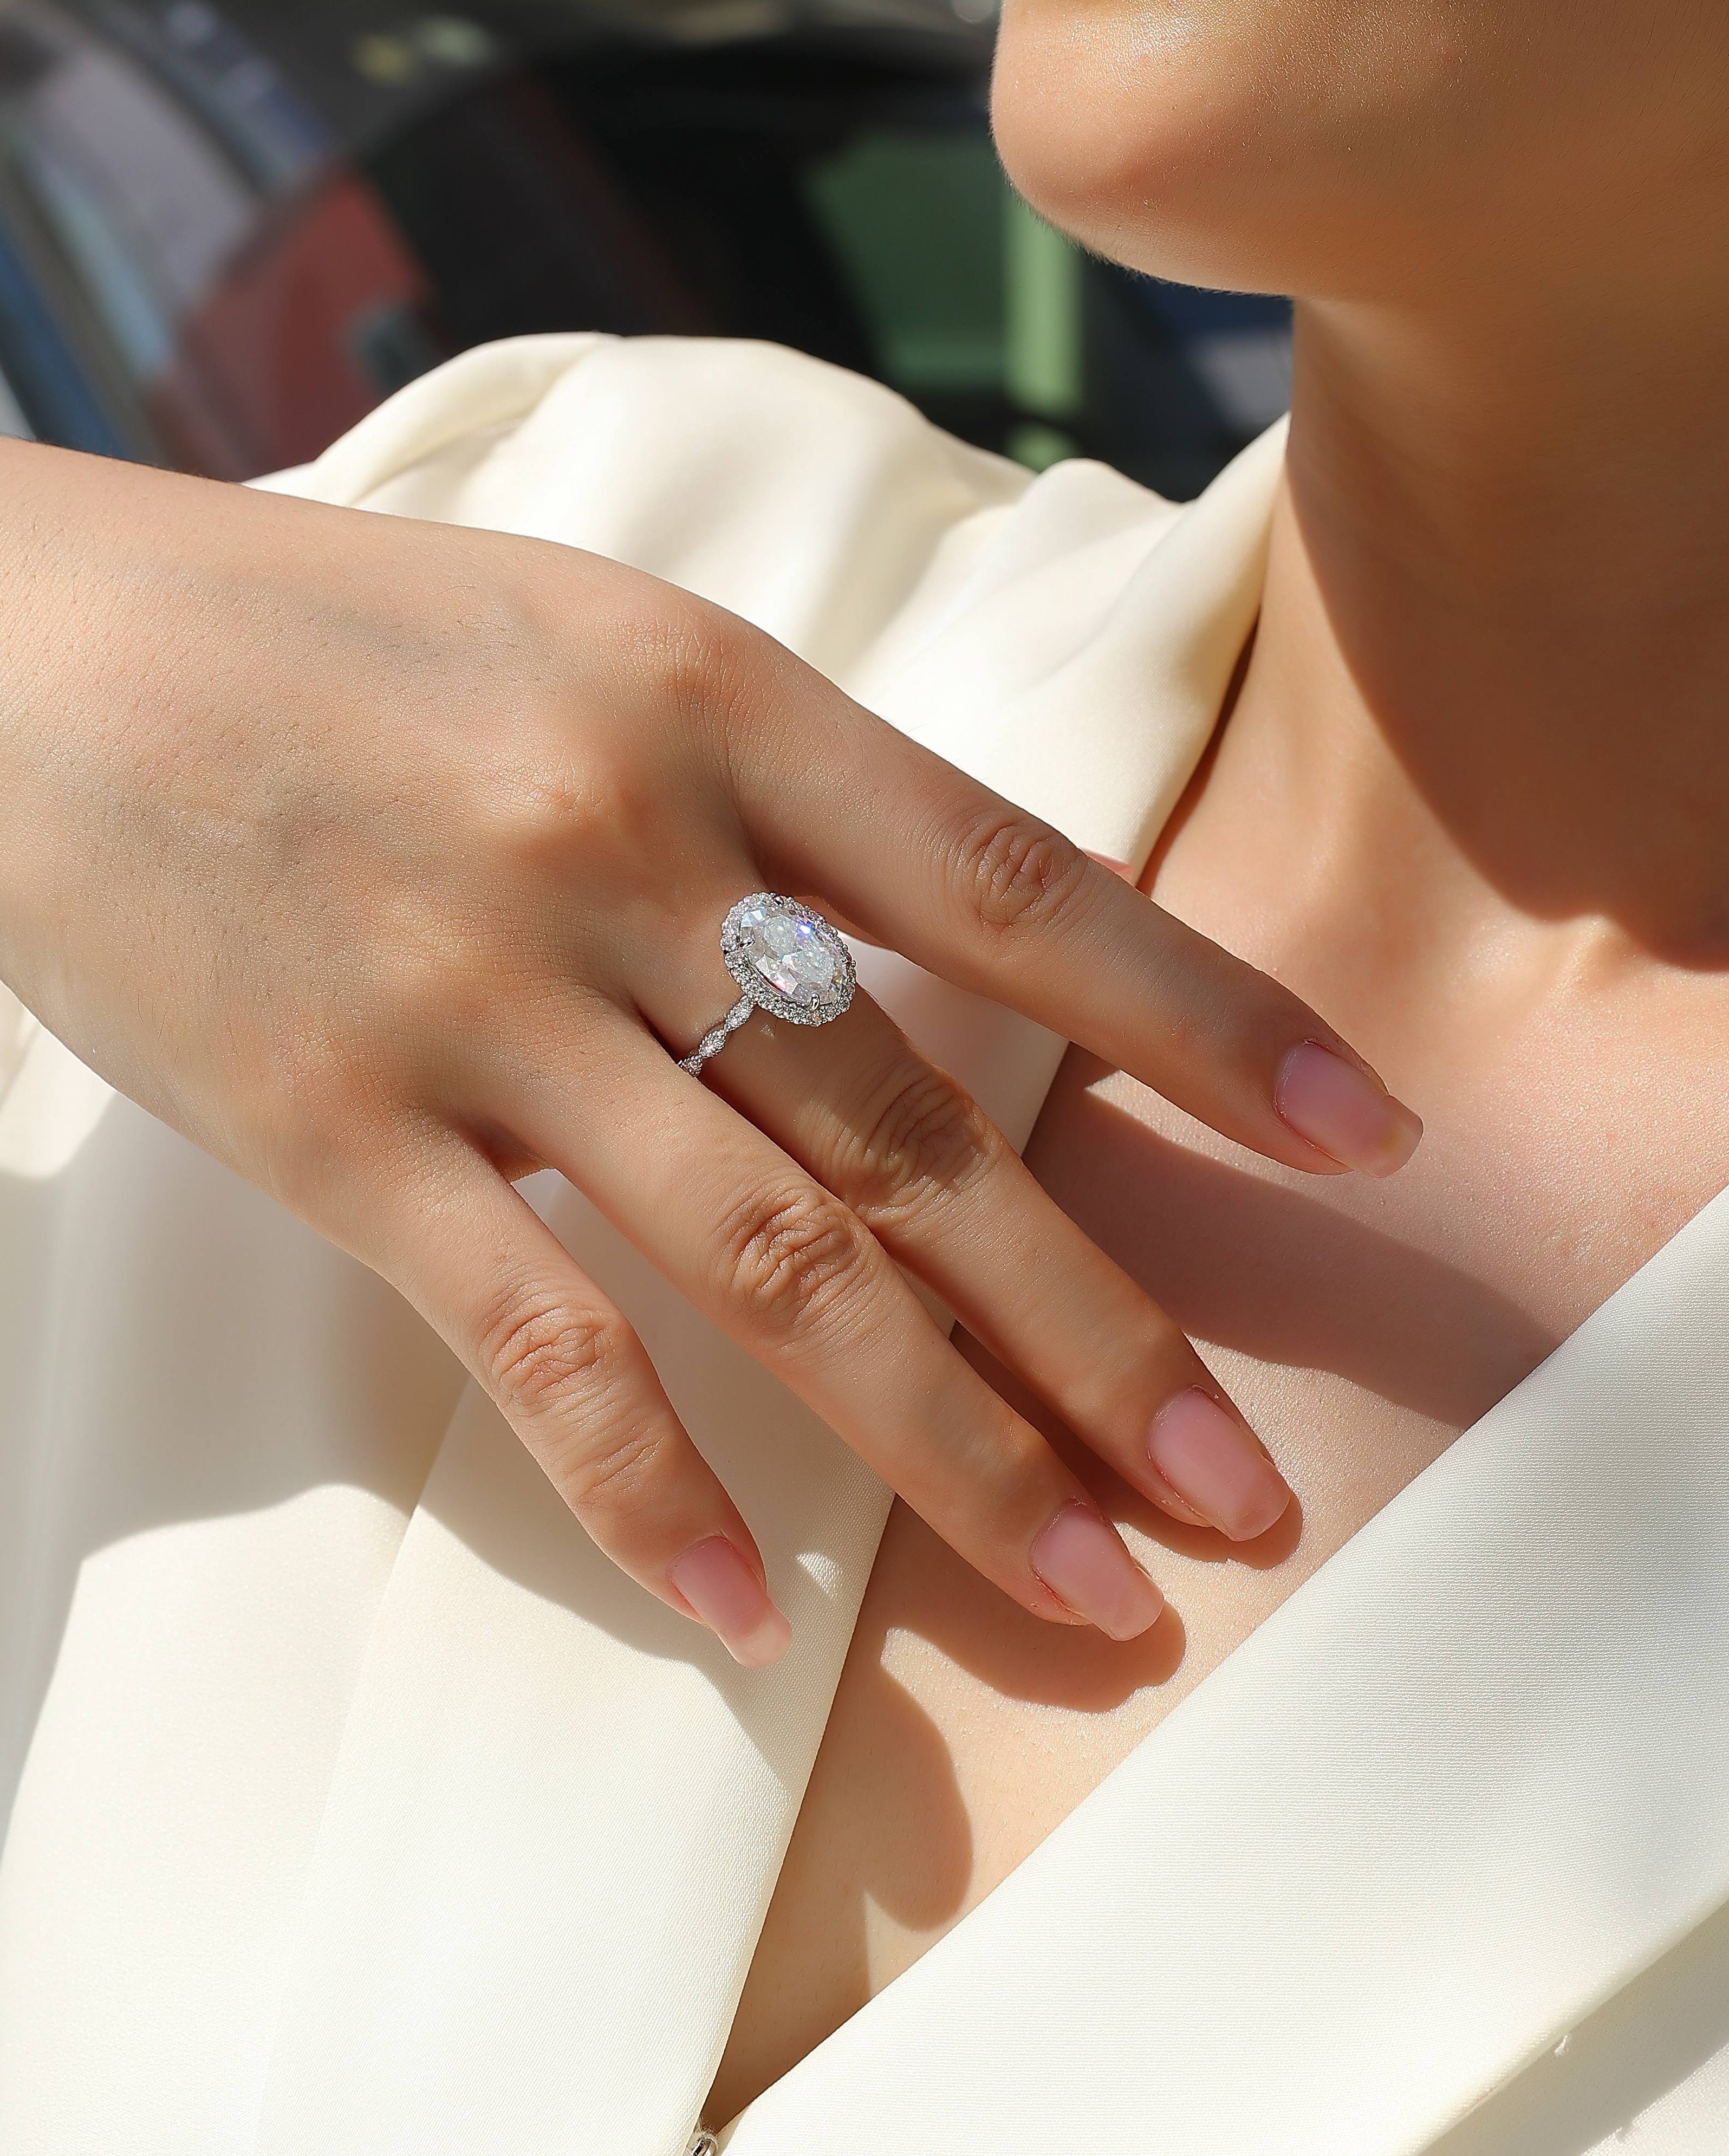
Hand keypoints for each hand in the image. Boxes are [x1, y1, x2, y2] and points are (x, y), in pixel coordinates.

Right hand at [0, 441, 1419, 1662]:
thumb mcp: (607, 646)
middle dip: (1104, 1326)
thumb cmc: (349, 644)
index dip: (1209, 1021)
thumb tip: (984, 950)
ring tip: (1081, 1575)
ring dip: (943, 1438)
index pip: (1020, 886)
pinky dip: (642, 1480)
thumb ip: (790, 790)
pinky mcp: (335, 1122)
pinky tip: (736, 1604)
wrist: (39, 646)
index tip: (1358, 1140)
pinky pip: (526, 1338)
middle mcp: (628, 856)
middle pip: (925, 1129)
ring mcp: (483, 1000)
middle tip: (1243, 1485)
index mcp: (718, 707)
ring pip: (768, 1257)